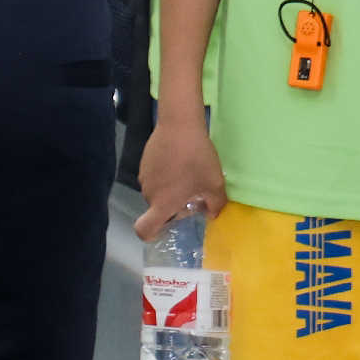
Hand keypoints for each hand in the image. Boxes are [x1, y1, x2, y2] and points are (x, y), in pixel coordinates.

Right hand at [136, 116, 225, 242]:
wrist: (180, 124)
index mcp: (163, 204)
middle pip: (156, 208)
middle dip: (172, 206)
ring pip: (156, 192)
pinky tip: (179, 161)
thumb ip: (215, 205)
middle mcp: (149, 194)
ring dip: (169, 189)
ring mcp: (144, 177)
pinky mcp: (144, 162)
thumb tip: (211, 214)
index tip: (165, 228)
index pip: (144, 229)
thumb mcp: (215, 184)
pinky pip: (154, 177)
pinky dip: (164, 175)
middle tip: (192, 194)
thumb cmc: (197, 158)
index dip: (150, 234)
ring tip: (187, 174)